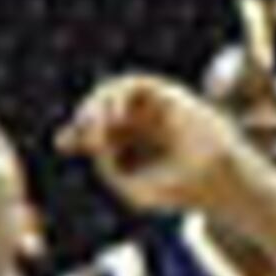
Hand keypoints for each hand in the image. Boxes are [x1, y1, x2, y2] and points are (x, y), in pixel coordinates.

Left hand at [60, 70, 223, 212]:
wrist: (214, 183)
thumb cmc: (177, 192)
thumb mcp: (131, 188)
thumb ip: (107, 166)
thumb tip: (92, 144)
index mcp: (132, 145)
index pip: (96, 131)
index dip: (76, 133)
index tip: (62, 144)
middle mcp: (141, 123)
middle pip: (100, 109)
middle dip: (84, 119)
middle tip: (82, 136)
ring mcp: (154, 109)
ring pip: (114, 91)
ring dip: (98, 105)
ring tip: (97, 126)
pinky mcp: (169, 96)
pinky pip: (135, 83)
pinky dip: (119, 96)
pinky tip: (115, 118)